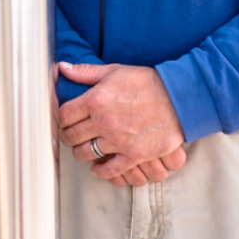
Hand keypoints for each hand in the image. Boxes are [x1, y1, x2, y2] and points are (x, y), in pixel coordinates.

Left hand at [58, 62, 184, 181]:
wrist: (178, 98)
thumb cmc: (145, 82)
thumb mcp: (113, 71)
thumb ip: (86, 72)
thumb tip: (62, 68)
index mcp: (95, 99)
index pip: (64, 114)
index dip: (61, 118)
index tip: (63, 120)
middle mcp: (103, 121)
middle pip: (72, 136)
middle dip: (67, 136)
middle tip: (69, 136)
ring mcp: (118, 140)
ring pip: (87, 153)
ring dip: (81, 152)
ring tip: (81, 149)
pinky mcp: (134, 155)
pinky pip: (110, 170)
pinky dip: (100, 171)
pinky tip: (96, 167)